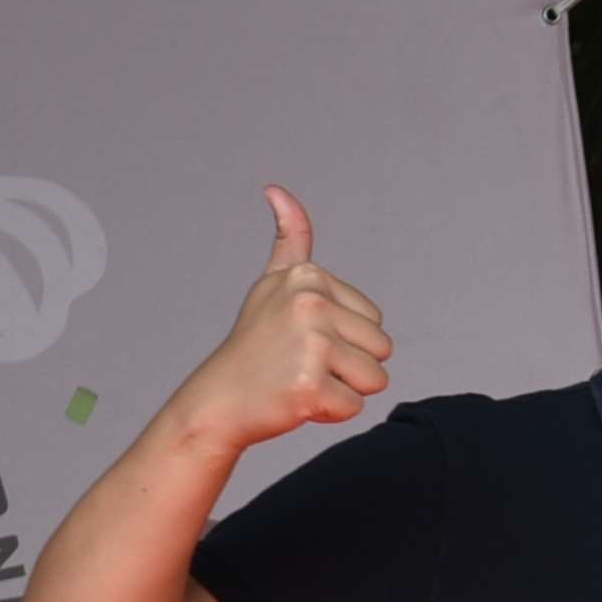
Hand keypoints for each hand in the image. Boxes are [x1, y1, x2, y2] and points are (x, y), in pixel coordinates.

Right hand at [169, 189, 392, 455]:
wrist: (219, 400)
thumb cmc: (256, 344)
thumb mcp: (274, 283)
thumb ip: (290, 239)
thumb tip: (276, 189)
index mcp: (307, 277)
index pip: (374, 321)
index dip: (344, 338)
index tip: (299, 336)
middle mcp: (309, 303)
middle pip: (382, 349)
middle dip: (348, 365)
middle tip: (300, 363)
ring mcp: (310, 344)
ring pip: (375, 379)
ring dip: (343, 389)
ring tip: (299, 378)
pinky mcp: (310, 385)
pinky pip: (355, 406)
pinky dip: (329, 412)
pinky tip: (295, 400)